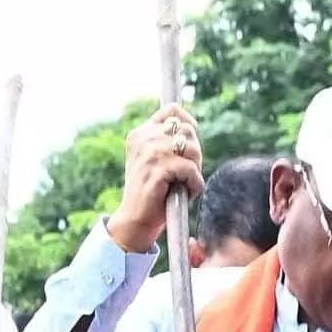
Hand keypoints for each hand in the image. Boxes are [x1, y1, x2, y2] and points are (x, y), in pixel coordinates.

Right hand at [108, 104, 207, 255]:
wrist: (135, 219)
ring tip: (185, 183)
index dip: (188, 123)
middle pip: (187, 131)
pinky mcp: (157, 171)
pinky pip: (190, 169)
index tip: (190, 143)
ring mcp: (149, 154)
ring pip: (191, 149)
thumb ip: (168, 141)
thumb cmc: (152, 191)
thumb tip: (190, 126)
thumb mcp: (156, 160)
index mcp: (140, 134)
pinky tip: (186, 193)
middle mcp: (142, 139)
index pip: (172, 111)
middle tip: (186, 173)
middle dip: (195, 153)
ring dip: (195, 169)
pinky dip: (195, 184)